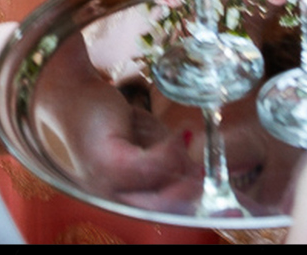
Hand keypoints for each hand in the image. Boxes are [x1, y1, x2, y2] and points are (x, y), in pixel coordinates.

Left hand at [32, 38, 194, 203]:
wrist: (73, 90)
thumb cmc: (112, 119)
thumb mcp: (149, 144)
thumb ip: (172, 164)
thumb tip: (204, 177)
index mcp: (122, 200)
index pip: (165, 215)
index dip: (197, 214)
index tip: (234, 214)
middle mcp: (112, 200)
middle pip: (169, 206)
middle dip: (190, 186)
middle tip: (202, 168)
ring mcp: (109, 186)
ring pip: (167, 179)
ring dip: (174, 153)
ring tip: (157, 133)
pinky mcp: (110, 165)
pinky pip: (154, 164)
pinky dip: (169, 146)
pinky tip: (165, 131)